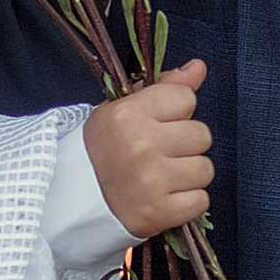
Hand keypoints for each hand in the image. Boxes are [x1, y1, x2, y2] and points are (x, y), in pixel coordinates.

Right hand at [85, 61, 213, 239]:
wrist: (74, 201)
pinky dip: (187, 202)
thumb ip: (164, 87)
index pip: (186, 98)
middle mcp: (140, 145)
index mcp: (127, 115)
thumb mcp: (122, 110)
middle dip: (185, 144)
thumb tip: (198, 67)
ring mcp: (151, 181)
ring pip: (205, 168)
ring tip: (162, 177)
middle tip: (159, 154)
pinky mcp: (160, 212)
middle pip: (201, 134)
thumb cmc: (103, 150)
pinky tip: (164, 197)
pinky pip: (201, 200)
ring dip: (188, 174)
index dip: (176, 112)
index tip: (157, 124)